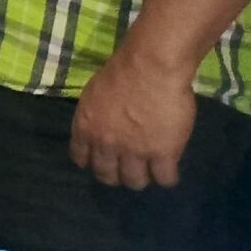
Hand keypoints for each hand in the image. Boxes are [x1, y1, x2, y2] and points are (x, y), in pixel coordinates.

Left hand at [70, 41, 197, 189]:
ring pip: (135, 182)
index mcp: (86, 127)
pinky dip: (167, 176)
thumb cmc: (122, 72)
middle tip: (129, 169)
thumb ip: (95, 117)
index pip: (81, 159)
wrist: (150, 68)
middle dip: (117, 176)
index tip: (104, 162)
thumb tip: (101, 128)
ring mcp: (134, 152)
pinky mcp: (163, 154)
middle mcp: (106, 144)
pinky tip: (169, 167)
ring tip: (150, 169)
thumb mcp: (93, 95)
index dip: (93, 163)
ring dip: (142, 178)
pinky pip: (165, 179)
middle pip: (107, 176)